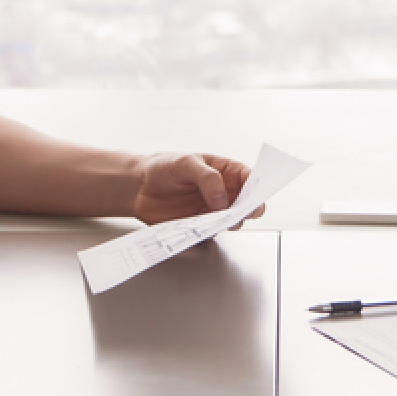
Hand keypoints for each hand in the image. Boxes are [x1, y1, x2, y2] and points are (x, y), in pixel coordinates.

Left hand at [128, 152, 254, 224]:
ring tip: (220, 220)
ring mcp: (213, 210)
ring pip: (233, 221)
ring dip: (230, 222)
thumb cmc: (164, 166)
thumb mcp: (186, 163)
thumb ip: (207, 177)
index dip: (257, 187)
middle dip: (249, 209)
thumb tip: (222, 200)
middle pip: (247, 203)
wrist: (139, 186)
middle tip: (242, 212)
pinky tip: (204, 228)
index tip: (257, 196)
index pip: (250, 178)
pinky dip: (211, 232)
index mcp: (225, 171)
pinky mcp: (200, 226)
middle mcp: (223, 192)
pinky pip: (213, 232)